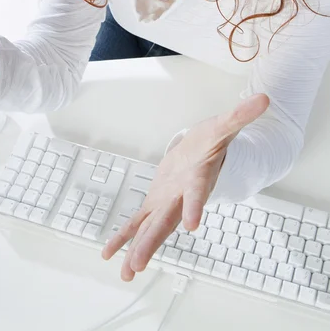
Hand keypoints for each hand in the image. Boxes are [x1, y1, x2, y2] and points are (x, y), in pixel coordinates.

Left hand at [102, 93, 269, 280]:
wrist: (204, 154)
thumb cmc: (211, 143)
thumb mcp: (224, 125)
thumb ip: (240, 115)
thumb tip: (263, 99)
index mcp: (199, 178)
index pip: (197, 192)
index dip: (195, 206)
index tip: (191, 225)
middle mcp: (182, 196)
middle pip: (166, 221)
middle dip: (151, 242)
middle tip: (138, 264)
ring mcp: (168, 201)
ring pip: (150, 227)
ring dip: (137, 247)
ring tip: (126, 271)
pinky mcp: (156, 202)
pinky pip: (138, 221)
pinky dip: (123, 235)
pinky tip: (109, 252)